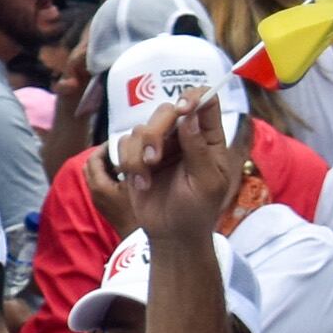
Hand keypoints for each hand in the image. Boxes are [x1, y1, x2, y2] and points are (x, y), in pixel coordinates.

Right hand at [111, 93, 242, 244]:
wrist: (171, 235)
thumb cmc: (197, 211)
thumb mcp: (207, 183)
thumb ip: (199, 150)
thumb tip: (190, 117)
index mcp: (209, 139)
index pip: (206, 101)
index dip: (193, 97)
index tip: (183, 110)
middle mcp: (184, 136)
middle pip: (167, 110)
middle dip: (156, 132)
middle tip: (154, 158)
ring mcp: (159, 145)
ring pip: (141, 128)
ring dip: (138, 154)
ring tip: (145, 178)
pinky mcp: (137, 156)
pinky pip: (123, 143)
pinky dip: (128, 163)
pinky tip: (139, 184)